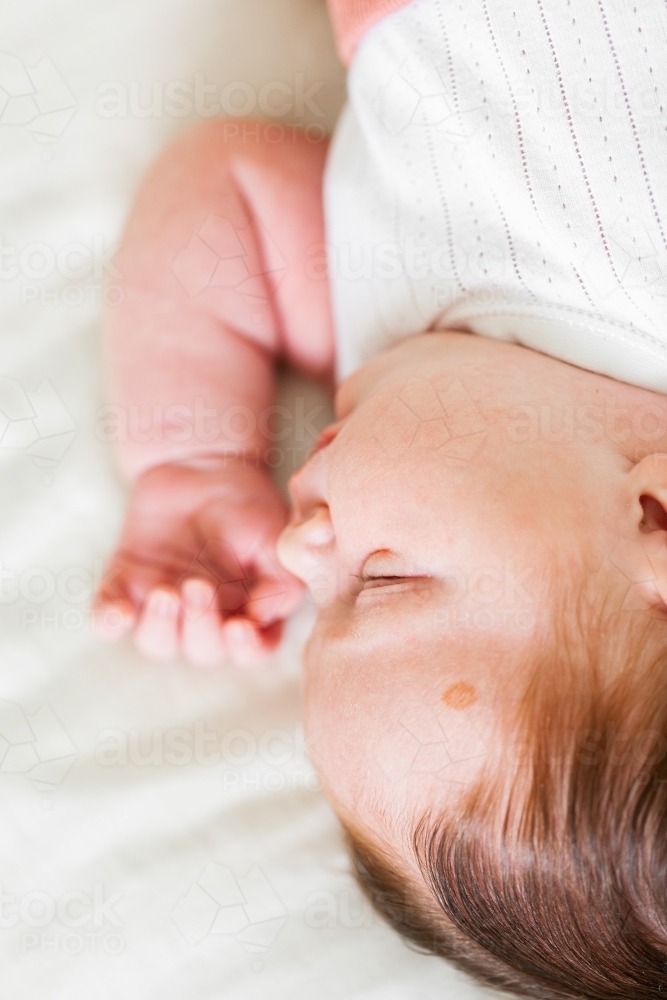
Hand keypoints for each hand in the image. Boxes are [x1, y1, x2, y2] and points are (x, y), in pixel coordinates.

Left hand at [91, 458, 304, 665]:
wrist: (200, 464)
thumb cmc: (245, 504)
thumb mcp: (275, 535)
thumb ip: (282, 580)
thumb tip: (263, 620)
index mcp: (249, 611)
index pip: (253, 650)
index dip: (246, 649)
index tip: (239, 626)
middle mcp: (207, 617)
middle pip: (204, 650)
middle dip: (200, 626)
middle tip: (197, 587)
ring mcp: (164, 604)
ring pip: (157, 643)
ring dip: (160, 627)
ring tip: (164, 592)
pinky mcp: (127, 584)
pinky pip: (109, 617)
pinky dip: (110, 621)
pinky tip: (119, 612)